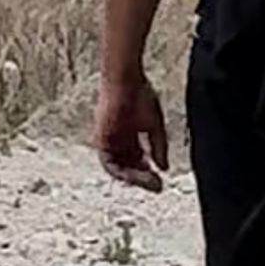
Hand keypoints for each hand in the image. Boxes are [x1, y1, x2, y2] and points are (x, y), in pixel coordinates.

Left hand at [96, 65, 169, 186]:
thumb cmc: (139, 94)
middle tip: (157, 186)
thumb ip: (158, 147)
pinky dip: (121, 172)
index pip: (137, 160)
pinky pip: (109, 163)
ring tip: (150, 182)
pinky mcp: (100, 140)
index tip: (160, 180)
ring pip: (119, 168)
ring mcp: (108, 141)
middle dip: (142, 178)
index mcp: (129, 136)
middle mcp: (117, 141)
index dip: (148, 172)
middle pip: (128, 167)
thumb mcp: (154, 124)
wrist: (124, 79)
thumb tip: (164, 168)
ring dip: (134, 178)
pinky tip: (135, 176)